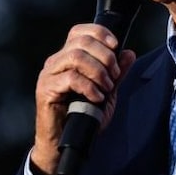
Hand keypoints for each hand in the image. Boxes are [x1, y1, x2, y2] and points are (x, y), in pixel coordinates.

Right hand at [30, 23, 137, 174]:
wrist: (65, 143)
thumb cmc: (83, 117)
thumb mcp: (106, 92)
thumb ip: (116, 73)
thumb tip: (129, 53)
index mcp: (68, 57)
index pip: (80, 31)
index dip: (100, 33)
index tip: (116, 47)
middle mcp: (56, 61)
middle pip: (81, 41)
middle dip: (105, 56)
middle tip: (114, 76)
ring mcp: (49, 74)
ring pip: (76, 56)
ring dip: (98, 71)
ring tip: (106, 87)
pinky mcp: (46, 90)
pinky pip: (70, 78)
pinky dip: (89, 86)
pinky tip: (96, 98)